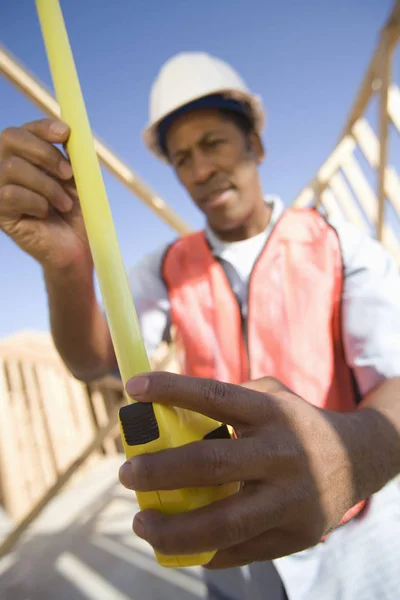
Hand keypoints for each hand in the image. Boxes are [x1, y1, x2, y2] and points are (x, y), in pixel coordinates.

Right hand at [0, 118, 89, 269]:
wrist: (78, 247)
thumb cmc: (78, 213)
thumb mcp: (78, 179)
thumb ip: (71, 155)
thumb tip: (67, 132)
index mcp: (25, 157)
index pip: (24, 130)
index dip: (42, 127)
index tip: (66, 134)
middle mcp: (6, 168)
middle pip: (9, 137)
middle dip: (44, 152)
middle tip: (68, 174)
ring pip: (11, 167)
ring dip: (47, 185)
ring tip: (65, 204)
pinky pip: (9, 194)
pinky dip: (35, 202)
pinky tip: (45, 213)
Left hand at [119, 372, 364, 568]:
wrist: (355, 459)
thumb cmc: (295, 424)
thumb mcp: (271, 397)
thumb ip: (228, 400)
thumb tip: (166, 411)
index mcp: (272, 413)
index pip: (214, 396)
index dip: (170, 389)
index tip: (132, 387)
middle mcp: (283, 453)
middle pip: (210, 464)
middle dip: (159, 471)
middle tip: (126, 474)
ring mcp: (291, 499)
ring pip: (223, 522)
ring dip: (173, 529)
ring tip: (141, 522)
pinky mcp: (296, 535)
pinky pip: (240, 550)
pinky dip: (202, 550)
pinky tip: (180, 545)